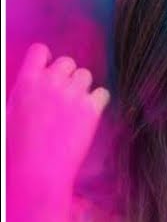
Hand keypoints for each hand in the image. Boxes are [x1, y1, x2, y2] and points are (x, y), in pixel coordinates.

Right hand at [6, 43, 108, 221]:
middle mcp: (50, 82)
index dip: (46, 60)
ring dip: (82, 87)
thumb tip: (31, 90)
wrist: (36, 171)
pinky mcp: (91, 110)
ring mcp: (72, 95)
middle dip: (66, 75)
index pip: (40, 50)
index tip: (48, 73)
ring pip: (86, 75)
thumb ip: (23, 94)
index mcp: (25, 81)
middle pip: (67, 62)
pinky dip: (97, 101)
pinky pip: (102, 93)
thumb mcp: (9, 112)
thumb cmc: (15, 148)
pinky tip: (88, 115)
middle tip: (62, 96)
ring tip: (74, 106)